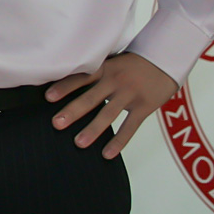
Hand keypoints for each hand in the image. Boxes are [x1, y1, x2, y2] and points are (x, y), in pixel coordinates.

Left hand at [46, 52, 178, 159]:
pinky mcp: (144, 107)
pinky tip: (107, 154)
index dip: (64, 87)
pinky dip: (119, 141)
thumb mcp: (111, 62)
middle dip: (73, 111)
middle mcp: (115, 81)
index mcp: (104, 68)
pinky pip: (130, 127)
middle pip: (91, 98)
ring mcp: (130, 94)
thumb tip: (65, 84)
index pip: (81, 77)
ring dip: (93, 130)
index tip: (48, 97)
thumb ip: (94, 72)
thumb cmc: (132, 63)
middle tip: (57, 123)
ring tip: (78, 143)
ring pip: (109, 115)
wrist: (165, 60)